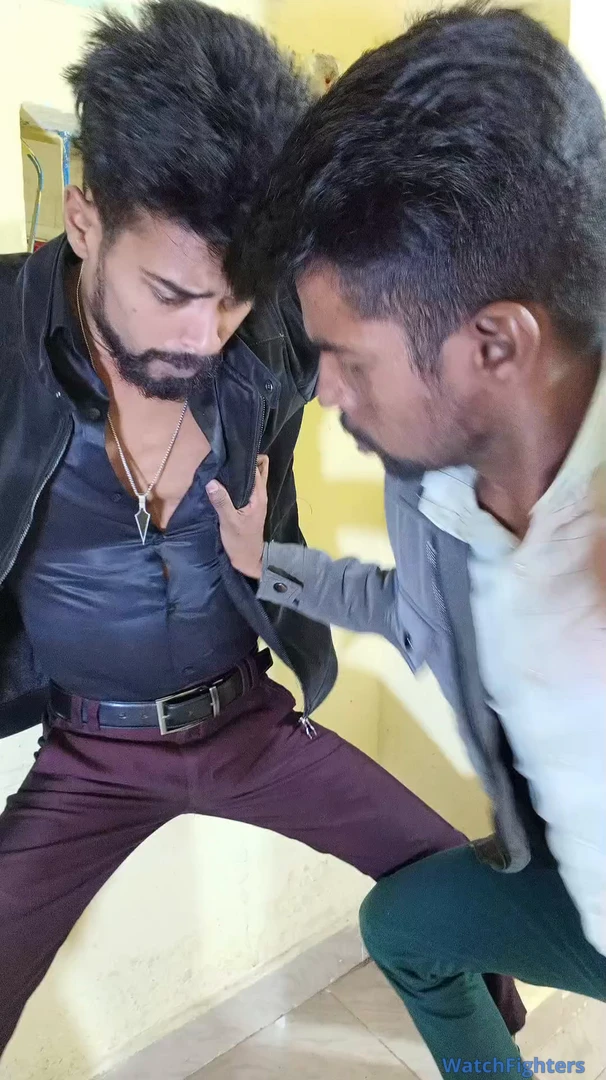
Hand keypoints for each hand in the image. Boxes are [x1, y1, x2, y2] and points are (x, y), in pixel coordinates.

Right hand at [206, 455, 268, 578]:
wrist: (247, 560)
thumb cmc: (240, 542)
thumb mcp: (229, 521)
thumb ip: (221, 501)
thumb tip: (211, 481)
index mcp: (259, 496)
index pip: (258, 468)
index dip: (247, 458)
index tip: (232, 451)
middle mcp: (260, 495)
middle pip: (259, 469)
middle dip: (247, 461)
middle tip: (228, 458)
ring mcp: (255, 500)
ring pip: (252, 477)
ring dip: (242, 471)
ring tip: (224, 467)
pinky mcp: (249, 506)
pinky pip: (246, 487)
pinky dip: (239, 481)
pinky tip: (225, 481)